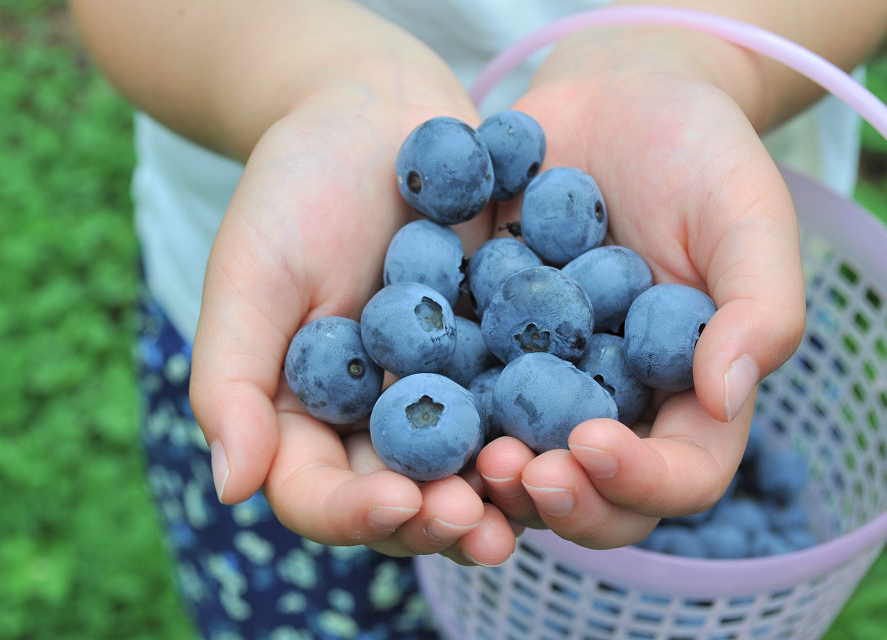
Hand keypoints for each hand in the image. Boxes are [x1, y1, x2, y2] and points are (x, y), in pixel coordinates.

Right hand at [188, 81, 518, 565]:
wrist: (375, 113)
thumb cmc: (295, 187)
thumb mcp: (251, 272)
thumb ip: (230, 378)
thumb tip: (229, 488)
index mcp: (305, 417)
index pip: (316, 493)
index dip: (352, 512)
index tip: (399, 501)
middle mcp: (378, 421)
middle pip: (403, 501)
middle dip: (441, 521)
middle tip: (484, 527)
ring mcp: (447, 394)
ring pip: (473, 470)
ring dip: (508, 494)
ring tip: (543, 491)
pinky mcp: (503, 356)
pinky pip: (527, 405)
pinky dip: (553, 425)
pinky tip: (588, 428)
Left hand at [477, 27, 805, 547]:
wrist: (614, 100)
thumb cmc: (699, 155)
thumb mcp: (747, 215)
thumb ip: (759, 306)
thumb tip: (726, 397)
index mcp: (687, 397)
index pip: (680, 475)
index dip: (642, 482)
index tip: (594, 447)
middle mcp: (610, 405)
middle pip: (589, 491)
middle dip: (554, 497)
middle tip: (513, 469)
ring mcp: (539, 381)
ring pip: (514, 460)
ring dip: (485, 476)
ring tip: (462, 453)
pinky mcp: (478, 344)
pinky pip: (453, 390)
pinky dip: (431, 406)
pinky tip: (404, 392)